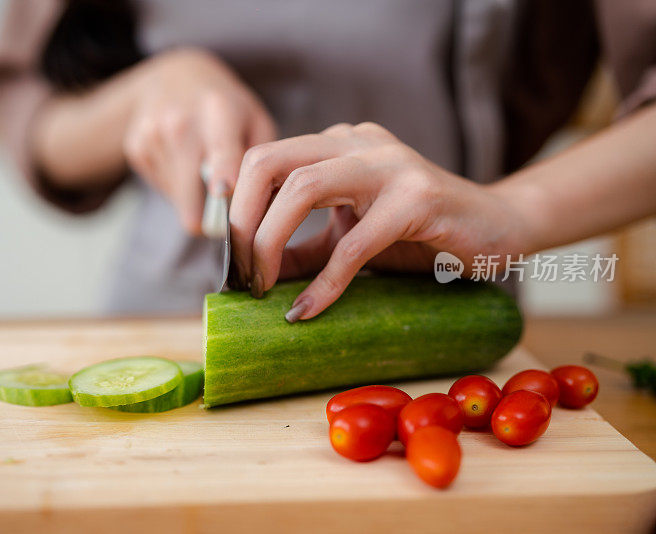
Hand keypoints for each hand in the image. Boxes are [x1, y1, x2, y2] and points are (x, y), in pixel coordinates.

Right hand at [122, 48, 274, 233]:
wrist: (176, 77)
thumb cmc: (228, 109)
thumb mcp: (256, 121)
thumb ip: (260, 162)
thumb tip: (252, 210)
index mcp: (219, 110)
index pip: (220, 152)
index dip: (222, 180)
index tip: (225, 197)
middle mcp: (180, 122)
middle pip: (190, 193)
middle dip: (209, 217)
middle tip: (226, 218)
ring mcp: (152, 134)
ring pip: (178, 200)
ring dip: (195, 196)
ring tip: (202, 168)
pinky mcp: (135, 148)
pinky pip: (163, 191)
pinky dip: (177, 187)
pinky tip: (184, 162)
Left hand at [229, 122, 530, 321]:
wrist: (500, 229)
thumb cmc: (421, 235)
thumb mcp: (349, 239)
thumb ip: (304, 249)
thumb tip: (253, 274)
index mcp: (336, 145)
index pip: (263, 160)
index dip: (237, 210)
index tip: (234, 261)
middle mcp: (357, 142)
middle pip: (269, 163)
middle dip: (243, 223)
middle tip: (242, 274)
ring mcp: (388, 164)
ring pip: (303, 188)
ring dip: (270, 243)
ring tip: (264, 288)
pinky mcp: (418, 197)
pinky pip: (354, 241)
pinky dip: (325, 283)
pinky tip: (309, 311)